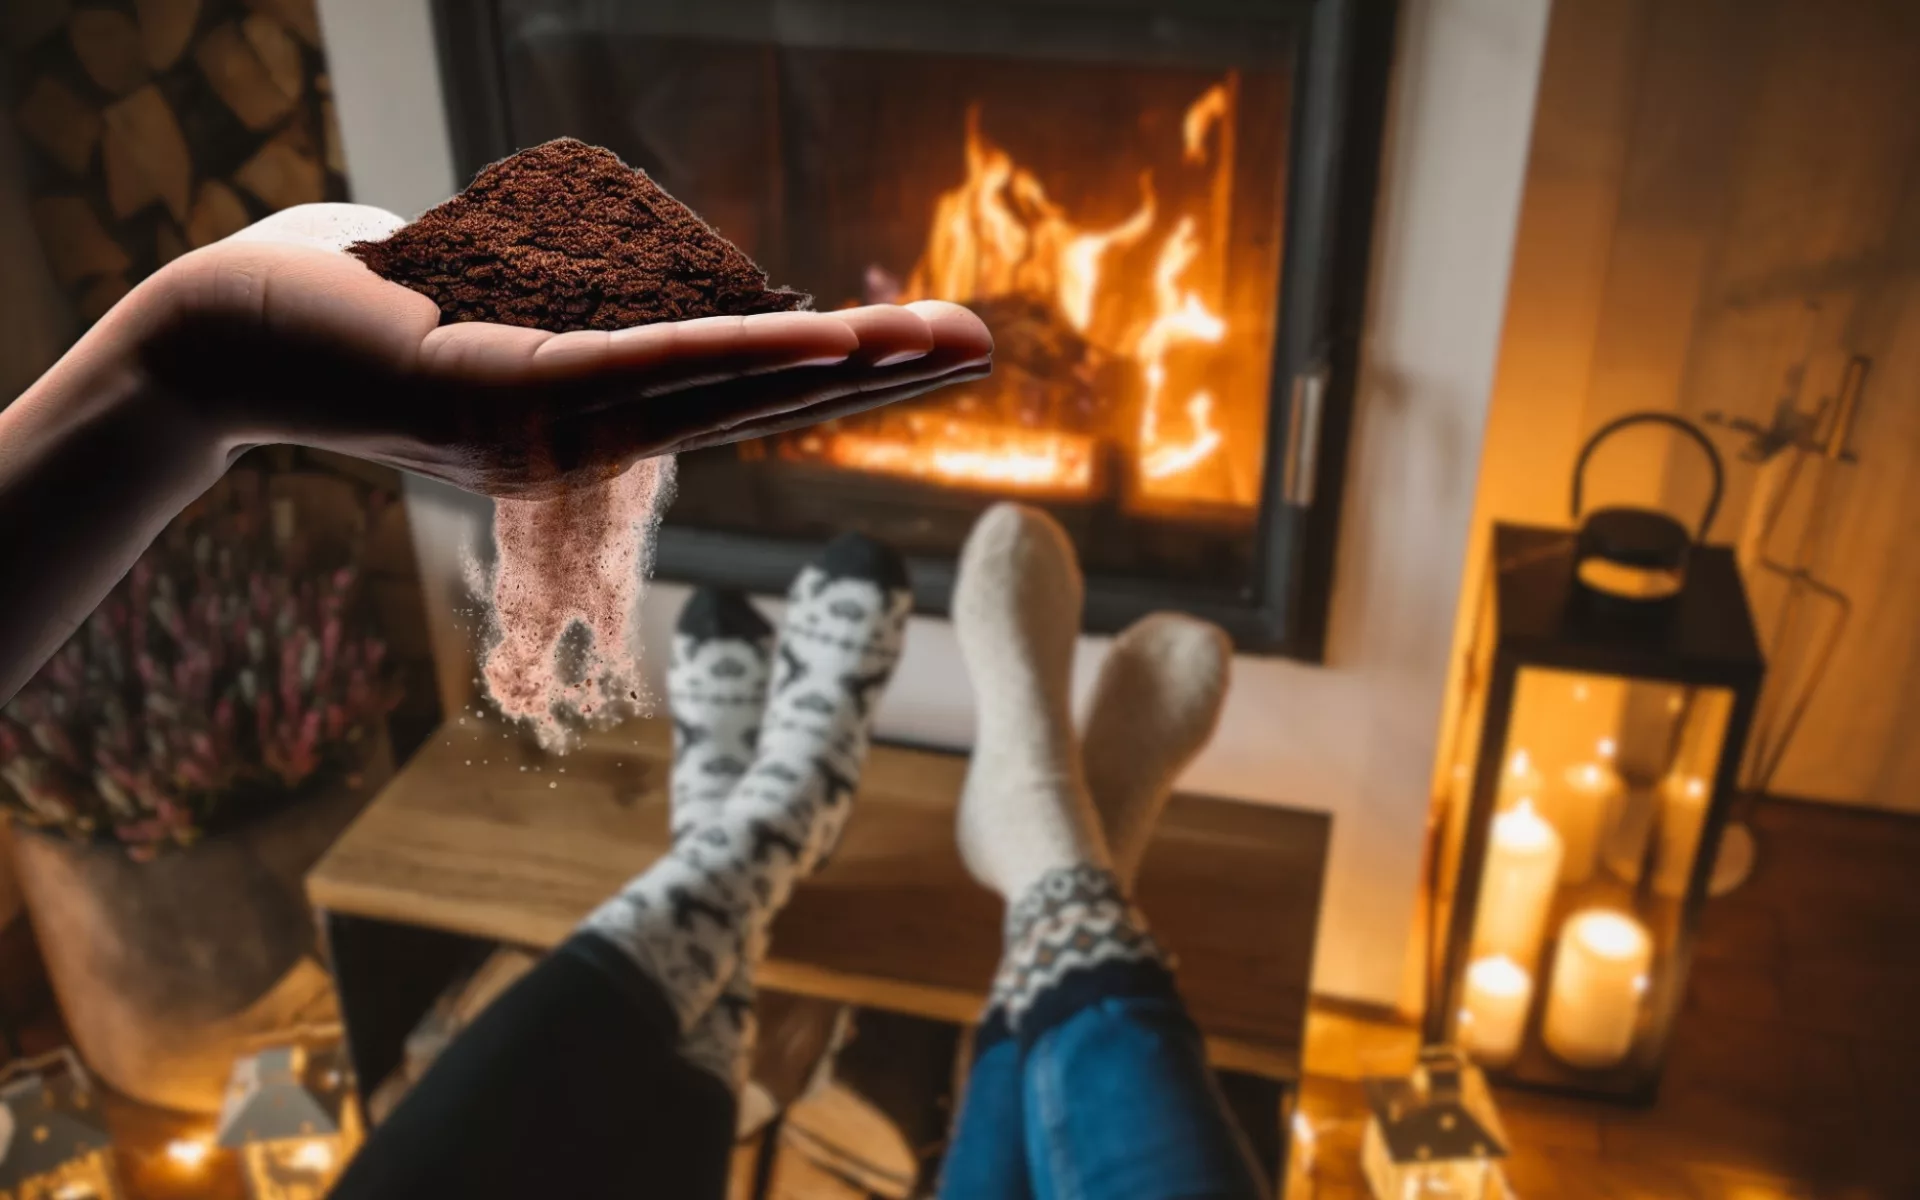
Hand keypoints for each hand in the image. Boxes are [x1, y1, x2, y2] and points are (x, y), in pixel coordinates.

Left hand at [0, 204, 988, 705]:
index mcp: (595, 406)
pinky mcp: (505, 405)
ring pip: (725, 392)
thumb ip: (569, 285)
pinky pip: (647, 372)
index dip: (836, 369)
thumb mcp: (488, 281)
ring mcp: (553, 434)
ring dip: (843, 367)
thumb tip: (625, 264)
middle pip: (756, 400)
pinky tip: (830, 340)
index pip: (738, 389)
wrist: (222, 335)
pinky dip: (748, 355)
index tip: (924, 345)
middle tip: (984, 346)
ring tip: (941, 345)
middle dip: (875, 374)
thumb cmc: (348, 298)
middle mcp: (590, 438)